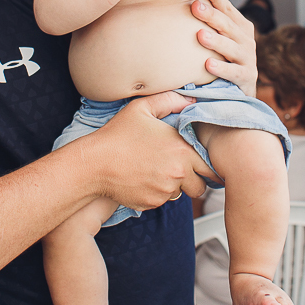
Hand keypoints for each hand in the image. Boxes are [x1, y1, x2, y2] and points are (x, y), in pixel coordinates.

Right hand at [87, 91, 211, 208]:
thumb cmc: (117, 135)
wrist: (95, 164)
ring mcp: (165, 191)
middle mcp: (178, 173)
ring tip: (157, 171)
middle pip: (200, 186)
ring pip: (181, 194)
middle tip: (178, 169)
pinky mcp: (152, 203)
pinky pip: (163, 201)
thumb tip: (191, 100)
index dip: (204, 163)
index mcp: (182, 150)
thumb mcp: (142, 108)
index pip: (210, 166)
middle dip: (193, 179)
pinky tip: (144, 179)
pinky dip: (157, 193)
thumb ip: (170, 101)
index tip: (195, 160)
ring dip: (175, 186)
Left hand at [192, 0, 257, 96]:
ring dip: (216, 41)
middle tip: (195, 6)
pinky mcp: (246, 78)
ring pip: (231, 49)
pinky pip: (233, 73)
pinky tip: (207, 65)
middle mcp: (246, 40)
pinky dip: (221, 69)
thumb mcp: (222, 35)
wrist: (241, 89)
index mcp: (240, 26)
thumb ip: (214, 15)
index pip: (227, 9)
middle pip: (228, 26)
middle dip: (212, 16)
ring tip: (200, 35)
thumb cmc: (226, 57)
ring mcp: (248, 59)